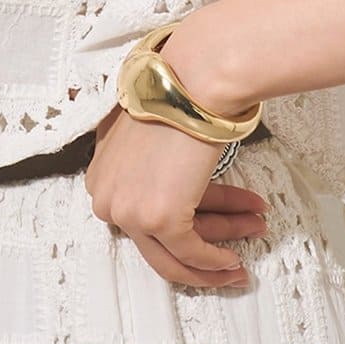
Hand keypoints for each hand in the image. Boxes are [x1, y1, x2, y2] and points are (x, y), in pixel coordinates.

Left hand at [84, 100, 269, 288]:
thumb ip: (154, 173)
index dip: (184, 227)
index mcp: (101, 177)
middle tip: (227, 260)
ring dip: (215, 259)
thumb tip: (180, 191)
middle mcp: (107, 198)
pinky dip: (214, 261)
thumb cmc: (178, 98)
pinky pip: (191, 253)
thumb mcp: (150, 141)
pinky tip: (232, 258)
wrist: (193, 82)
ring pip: (173, 256)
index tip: (209, 234)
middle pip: (155, 245)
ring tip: (243, 255)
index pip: (142, 219)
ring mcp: (129, 211)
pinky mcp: (158, 218)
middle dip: (200, 254)